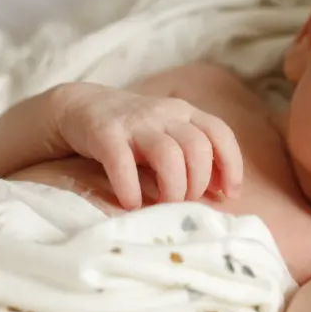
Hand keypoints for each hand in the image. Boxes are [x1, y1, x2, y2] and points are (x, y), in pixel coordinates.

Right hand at [54, 83, 243, 209]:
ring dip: (173, 187)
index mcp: (185, 113)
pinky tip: (131, 203)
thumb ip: (194, 156)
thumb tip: (222, 190)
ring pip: (168, 154)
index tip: (229, 194)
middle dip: (198, 182)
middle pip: (198, 147)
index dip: (231, 165)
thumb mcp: (168, 135)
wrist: (79, 107)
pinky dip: (131, 187)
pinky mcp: (105, 133)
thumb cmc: (133, 131)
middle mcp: (164, 114)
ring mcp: (135, 122)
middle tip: (186, 201)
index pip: (220, 134)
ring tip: (165, 204)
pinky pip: (123, 163)